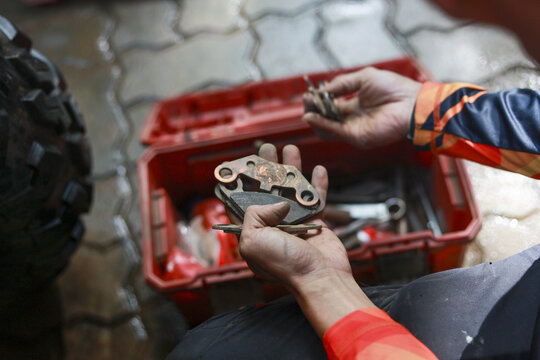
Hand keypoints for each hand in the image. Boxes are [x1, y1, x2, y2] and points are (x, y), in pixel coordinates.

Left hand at [239, 144, 350, 290]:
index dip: (240, 183)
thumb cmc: (285, 265)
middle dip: (266, 168)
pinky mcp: (316, 223)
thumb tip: (276, 203)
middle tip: (266, 148)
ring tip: (291, 149)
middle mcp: (273, 226)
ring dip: (292, 169)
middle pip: (268, 190)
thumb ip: (254, 215)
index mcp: (253, 232)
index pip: (243, 202)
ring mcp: (295, 223)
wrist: (320, 277)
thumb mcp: (253, 239)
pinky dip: (318, 184)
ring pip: (292, 190)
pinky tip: (318, 169)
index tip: (239, 163)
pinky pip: (317, 199)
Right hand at [303, 67, 421, 148]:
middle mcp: (352, 118)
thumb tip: (323, 90)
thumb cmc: (393, 88)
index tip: (309, 92)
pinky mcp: (355, 136)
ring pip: (325, 128)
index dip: (318, 100)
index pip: (330, 105)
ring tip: (307, 106)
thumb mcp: (363, 78)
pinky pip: (333, 132)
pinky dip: (321, 124)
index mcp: (354, 105)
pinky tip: (312, 116)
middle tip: (306, 99)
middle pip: (325, 117)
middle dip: (313, 108)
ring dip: (313, 117)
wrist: (410, 103)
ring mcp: (353, 129)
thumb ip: (342, 84)